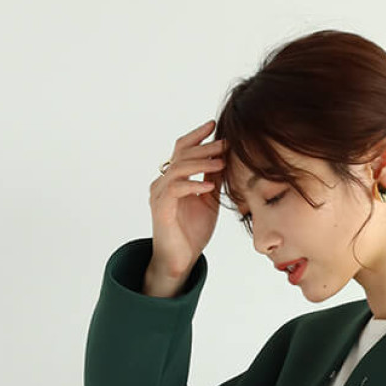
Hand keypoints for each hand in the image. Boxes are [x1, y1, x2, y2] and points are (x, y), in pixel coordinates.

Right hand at [149, 118, 227, 278]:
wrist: (180, 260)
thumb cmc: (192, 233)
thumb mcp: (209, 201)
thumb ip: (213, 179)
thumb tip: (225, 158)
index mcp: (173, 178)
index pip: (182, 148)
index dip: (197, 135)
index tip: (214, 124)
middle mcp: (163, 182)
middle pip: (181, 154)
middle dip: (204, 146)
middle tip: (224, 143)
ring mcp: (160, 194)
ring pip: (179, 168)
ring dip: (201, 163)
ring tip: (221, 162)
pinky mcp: (161, 208)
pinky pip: (176, 189)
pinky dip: (193, 184)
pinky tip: (210, 185)